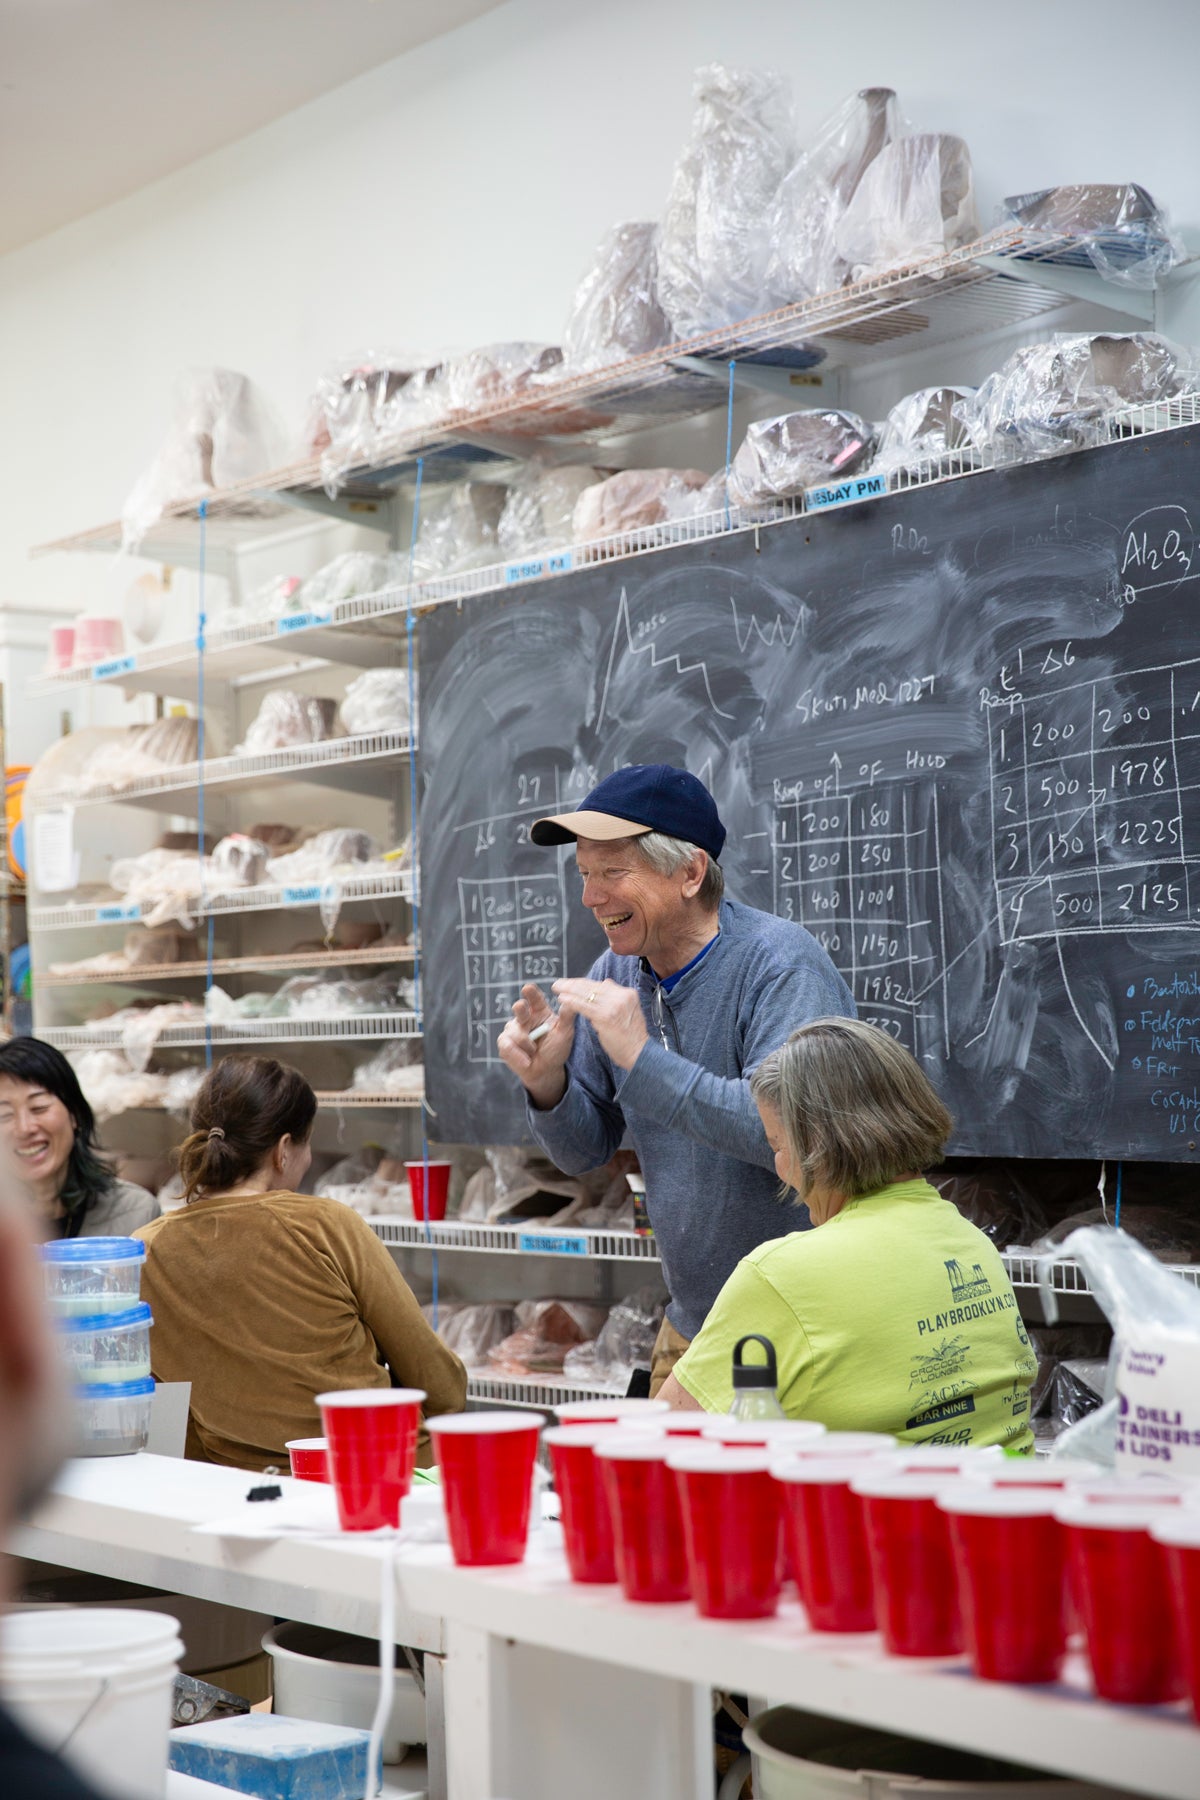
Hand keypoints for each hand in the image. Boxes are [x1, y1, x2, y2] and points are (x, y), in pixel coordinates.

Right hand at [497, 983, 574, 1108]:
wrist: (546, 1071)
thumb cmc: (556, 1049)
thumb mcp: (565, 1033)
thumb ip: (567, 1017)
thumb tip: (570, 1002)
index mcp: (540, 1011)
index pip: (534, 998)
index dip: (530, 992)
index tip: (528, 988)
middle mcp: (525, 1017)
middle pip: (519, 1008)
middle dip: (519, 1007)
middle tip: (521, 1007)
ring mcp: (513, 1030)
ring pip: (514, 1031)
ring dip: (526, 1043)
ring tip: (534, 1051)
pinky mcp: (505, 1044)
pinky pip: (507, 1045)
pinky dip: (517, 1055)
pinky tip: (526, 1061)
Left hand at [552, 977, 648, 1070]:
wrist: (640, 1053)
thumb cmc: (632, 1037)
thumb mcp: (630, 1011)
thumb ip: (617, 998)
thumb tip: (605, 983)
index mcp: (628, 993)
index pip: (601, 984)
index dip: (584, 983)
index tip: (572, 983)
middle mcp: (622, 996)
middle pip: (592, 986)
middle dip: (573, 984)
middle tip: (559, 983)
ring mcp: (614, 1005)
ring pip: (586, 993)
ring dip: (568, 990)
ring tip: (556, 988)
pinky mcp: (605, 1016)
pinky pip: (584, 1005)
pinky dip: (571, 1001)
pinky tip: (561, 999)